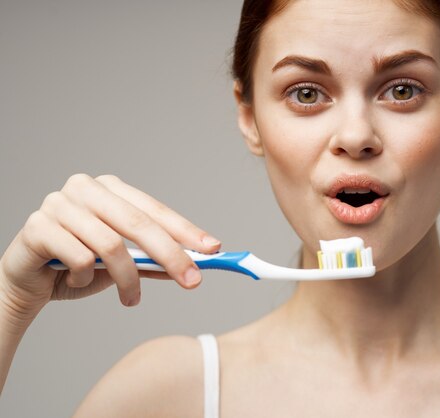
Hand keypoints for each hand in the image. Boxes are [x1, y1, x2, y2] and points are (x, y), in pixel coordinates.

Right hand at [0, 173, 220, 321]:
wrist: (27, 282)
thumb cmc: (77, 266)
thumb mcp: (123, 263)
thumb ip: (153, 259)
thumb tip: (197, 264)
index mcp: (110, 189)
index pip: (155, 209)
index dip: (186, 230)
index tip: (213, 249)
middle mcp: (85, 189)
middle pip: (138, 224)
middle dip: (171, 255)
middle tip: (192, 281)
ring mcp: (59, 204)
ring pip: (110, 245)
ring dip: (128, 280)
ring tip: (131, 300)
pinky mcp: (37, 226)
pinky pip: (79, 258)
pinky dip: (86, 279)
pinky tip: (77, 282)